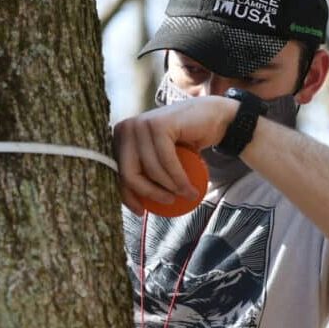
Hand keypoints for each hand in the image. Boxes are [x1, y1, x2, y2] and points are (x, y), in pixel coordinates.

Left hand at [113, 96, 237, 213]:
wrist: (211, 116)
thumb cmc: (184, 141)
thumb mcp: (158, 157)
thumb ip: (144, 170)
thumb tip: (133, 203)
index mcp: (120, 136)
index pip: (117, 173)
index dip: (127, 196)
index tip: (141, 211)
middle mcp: (125, 128)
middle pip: (129, 173)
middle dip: (149, 193)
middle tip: (169, 202)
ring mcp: (141, 124)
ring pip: (151, 170)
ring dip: (171, 188)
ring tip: (187, 195)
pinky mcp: (159, 125)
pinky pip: (167, 162)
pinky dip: (179, 179)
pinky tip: (189, 188)